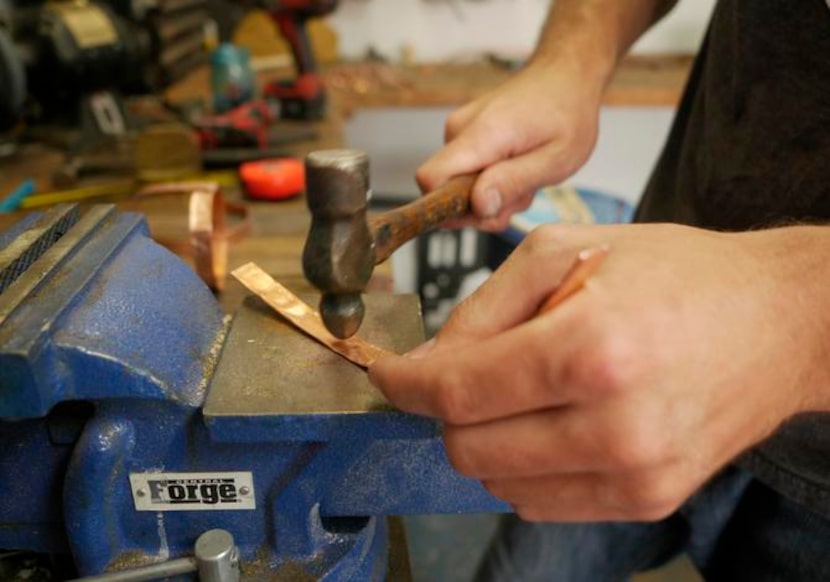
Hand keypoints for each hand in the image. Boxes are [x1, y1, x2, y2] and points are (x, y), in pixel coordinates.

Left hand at [369, 224, 829, 520]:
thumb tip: (427, 363)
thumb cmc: (679, 275)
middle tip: (467, 373)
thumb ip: (483, 309)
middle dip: (447, 411)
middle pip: (469, 448)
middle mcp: (615, 425)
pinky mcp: (647, 499)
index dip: (407, 387)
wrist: (778, 322)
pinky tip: (552, 420)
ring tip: (528, 389)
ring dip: (489, 438)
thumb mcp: (567, 251)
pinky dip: (526, 465)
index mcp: (592, 350)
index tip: (389, 378)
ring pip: (499, 483)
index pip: (458, 393)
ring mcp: (635, 474)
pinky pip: (542, 502)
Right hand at [417, 61, 602, 231]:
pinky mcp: (463, 134)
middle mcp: (460, 129)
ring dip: (491, 193)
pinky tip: (517, 166)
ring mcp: (458, 130)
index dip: (450, 207)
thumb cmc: (567, 112)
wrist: (565, 75)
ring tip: (525, 175)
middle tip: (522, 191)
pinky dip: (491, 180)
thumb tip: (478, 205)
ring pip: (457, 185)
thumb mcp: (556, 159)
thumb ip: (513, 183)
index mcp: (482, 134)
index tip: (487, 211)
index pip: (430, 179)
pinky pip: (465, 172)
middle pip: (444, 190)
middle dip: (481, 206)